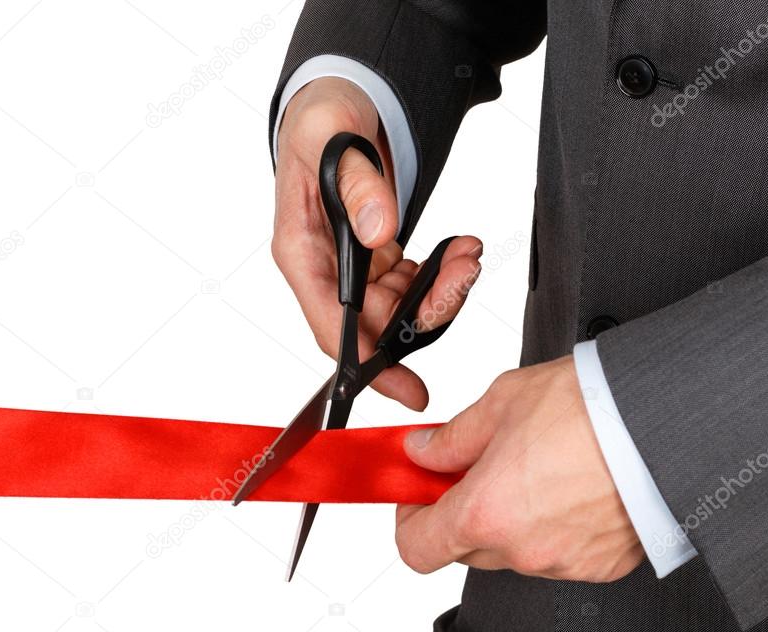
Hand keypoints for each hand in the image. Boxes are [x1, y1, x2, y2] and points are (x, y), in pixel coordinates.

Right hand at [273, 77, 481, 409]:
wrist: (337, 105)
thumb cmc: (322, 118)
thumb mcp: (333, 133)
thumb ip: (357, 184)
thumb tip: (377, 231)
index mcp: (299, 250)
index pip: (330, 325)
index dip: (367, 364)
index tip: (408, 389)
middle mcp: (321, 268)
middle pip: (374, 322)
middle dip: (426, 310)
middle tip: (465, 276)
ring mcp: (348, 267)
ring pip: (397, 309)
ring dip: (440, 290)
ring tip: (468, 255)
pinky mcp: (371, 259)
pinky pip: (409, 286)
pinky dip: (439, 274)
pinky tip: (460, 250)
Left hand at [395, 356, 644, 580]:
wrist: (663, 422)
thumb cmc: (591, 408)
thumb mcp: (502, 402)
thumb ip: (452, 437)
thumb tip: (424, 452)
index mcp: (486, 513)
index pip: (417, 548)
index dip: (411, 519)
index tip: (418, 494)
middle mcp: (522, 550)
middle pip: (465, 549)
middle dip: (464, 511)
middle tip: (479, 468)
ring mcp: (564, 563)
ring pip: (515, 551)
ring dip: (512, 520)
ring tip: (539, 469)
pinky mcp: (601, 566)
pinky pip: (560, 554)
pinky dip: (555, 528)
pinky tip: (572, 488)